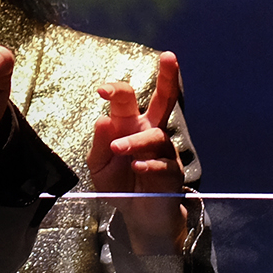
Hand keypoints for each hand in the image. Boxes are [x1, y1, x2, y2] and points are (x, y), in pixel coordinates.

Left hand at [89, 50, 186, 253]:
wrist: (138, 215)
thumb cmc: (118, 183)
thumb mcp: (99, 165)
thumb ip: (100, 144)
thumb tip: (103, 119)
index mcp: (130, 124)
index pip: (127, 99)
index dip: (116, 91)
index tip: (102, 90)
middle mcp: (150, 132)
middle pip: (165, 99)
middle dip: (168, 77)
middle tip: (168, 56)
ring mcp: (164, 152)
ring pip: (155, 136)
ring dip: (135, 141)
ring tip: (119, 150)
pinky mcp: (173, 173)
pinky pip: (164, 164)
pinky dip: (149, 164)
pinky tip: (137, 168)